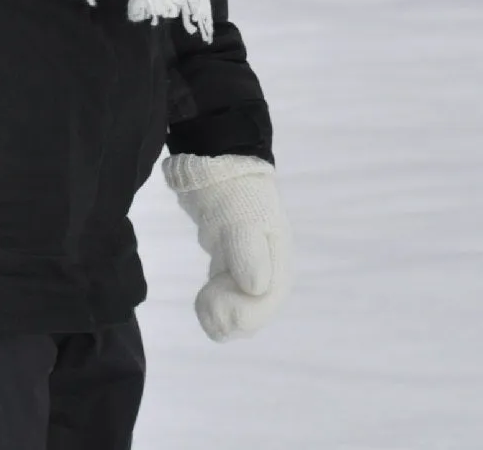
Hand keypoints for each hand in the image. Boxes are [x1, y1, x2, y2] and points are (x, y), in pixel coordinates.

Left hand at [162, 153, 292, 341]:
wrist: (218, 167)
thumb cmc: (235, 193)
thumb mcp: (241, 219)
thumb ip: (247, 252)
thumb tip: (256, 288)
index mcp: (279, 262)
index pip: (266, 303)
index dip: (242, 313)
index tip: (215, 302)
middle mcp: (269, 271)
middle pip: (254, 313)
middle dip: (229, 316)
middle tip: (204, 301)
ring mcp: (250, 270)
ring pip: (240, 310)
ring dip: (221, 314)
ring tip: (203, 301)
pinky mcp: (231, 267)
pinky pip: (228, 299)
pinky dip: (215, 304)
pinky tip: (204, 298)